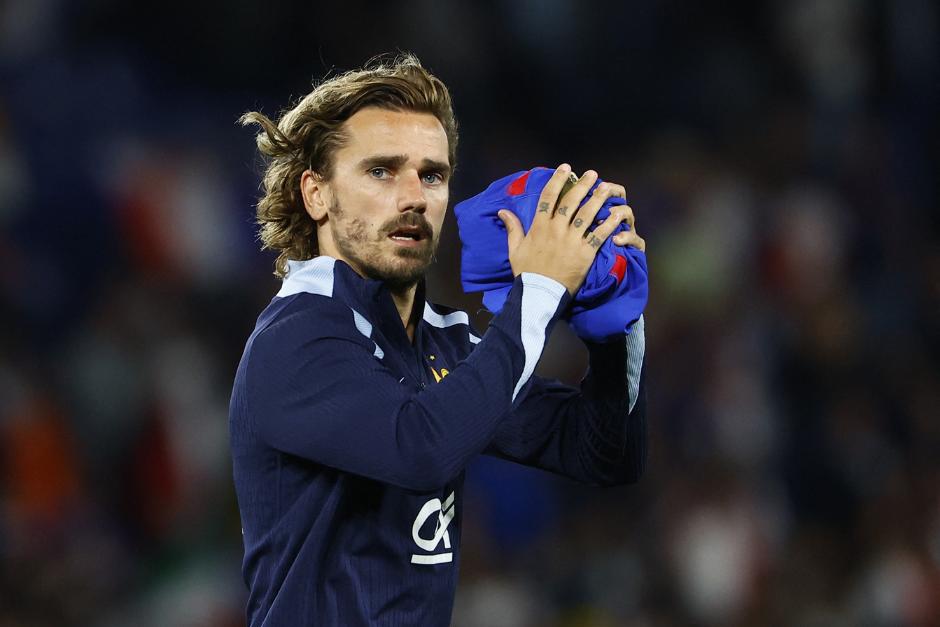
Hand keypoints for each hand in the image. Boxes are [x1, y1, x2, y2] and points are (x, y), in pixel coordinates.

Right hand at [498, 164, 638, 295]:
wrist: (540, 293)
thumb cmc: (526, 272)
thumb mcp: (514, 249)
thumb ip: (512, 228)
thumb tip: (503, 211)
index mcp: (539, 226)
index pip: (548, 197)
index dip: (557, 180)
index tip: (565, 168)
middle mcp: (557, 229)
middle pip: (571, 201)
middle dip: (582, 185)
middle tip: (592, 174)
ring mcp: (572, 240)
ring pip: (587, 214)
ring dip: (597, 199)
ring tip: (606, 187)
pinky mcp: (585, 253)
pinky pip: (599, 235)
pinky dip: (609, 224)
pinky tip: (617, 214)